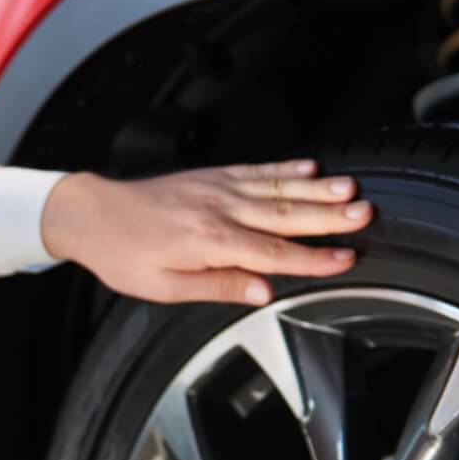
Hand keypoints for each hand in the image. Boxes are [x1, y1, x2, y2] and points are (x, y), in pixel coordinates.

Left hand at [38, 158, 372, 305]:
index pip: (273, 253)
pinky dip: (285, 168)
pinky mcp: (211, 175)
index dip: (314, 258)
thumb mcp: (164, 287)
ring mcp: (217, 188)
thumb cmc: (124, 255)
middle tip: (366, 214)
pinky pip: (255, 170)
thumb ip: (218, 286)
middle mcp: (219, 209)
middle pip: (284, 214)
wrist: (92, 213)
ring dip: (317, 188)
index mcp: (209, 242)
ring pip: (277, 188)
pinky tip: (311, 167)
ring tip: (352, 187)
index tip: (347, 259)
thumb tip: (262, 293)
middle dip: (329, 216)